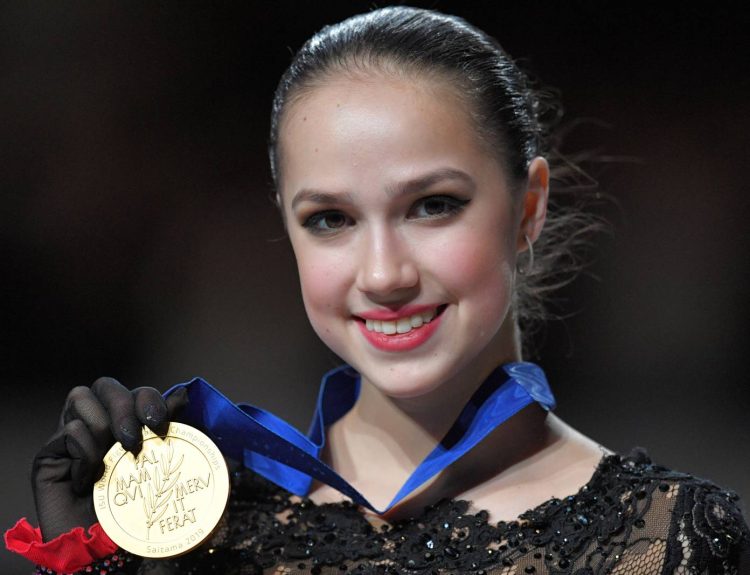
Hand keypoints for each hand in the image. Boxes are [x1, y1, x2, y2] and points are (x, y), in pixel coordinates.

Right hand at [31, 377, 187, 540]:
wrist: (105, 551)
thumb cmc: (137, 508)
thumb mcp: (163, 467)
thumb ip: (172, 430)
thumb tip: (182, 394)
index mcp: (127, 422)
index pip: (134, 392)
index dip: (148, 399)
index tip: (160, 423)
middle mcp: (98, 423)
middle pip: (106, 385)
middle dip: (124, 405)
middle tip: (134, 439)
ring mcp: (71, 436)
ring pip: (81, 397)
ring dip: (102, 424)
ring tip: (112, 457)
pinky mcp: (49, 454)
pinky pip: (68, 432)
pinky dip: (84, 453)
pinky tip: (90, 481)